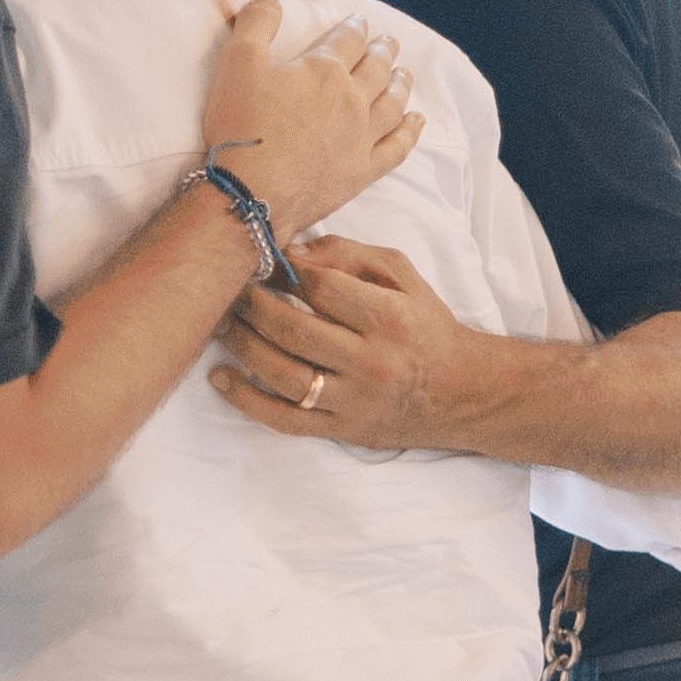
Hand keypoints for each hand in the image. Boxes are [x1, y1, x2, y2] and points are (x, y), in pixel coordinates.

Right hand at [200, 0, 420, 239]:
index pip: (346, 40)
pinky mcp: (362, 170)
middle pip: (376, 68)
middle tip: (388, 42)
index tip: (360, 22)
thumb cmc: (241, 125)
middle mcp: (351, 99)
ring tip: (404, 74)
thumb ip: (256, 24)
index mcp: (324, 71)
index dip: (354, 28)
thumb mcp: (236, 62)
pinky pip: (397, 147)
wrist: (252, 192)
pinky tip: (417, 122)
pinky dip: (410, 132)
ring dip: (400, 85)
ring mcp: (361, 136)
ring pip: (392, 103)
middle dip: (383, 51)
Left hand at [211, 234, 466, 447]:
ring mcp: (355, 400)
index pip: (322, 288)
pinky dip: (246, 400)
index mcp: (390, 318)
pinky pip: (285, 419)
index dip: (283, 272)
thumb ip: (348, 255)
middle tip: (228, 291)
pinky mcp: (342, 428)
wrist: (462, 392)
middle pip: (293, 330)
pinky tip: (220, 378)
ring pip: (283, 374)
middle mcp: (373, 361)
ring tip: (219, 325)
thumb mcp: (401, 276)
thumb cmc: (424, 325)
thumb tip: (290, 252)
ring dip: (241, 346)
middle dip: (251, 306)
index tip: (262, 263)